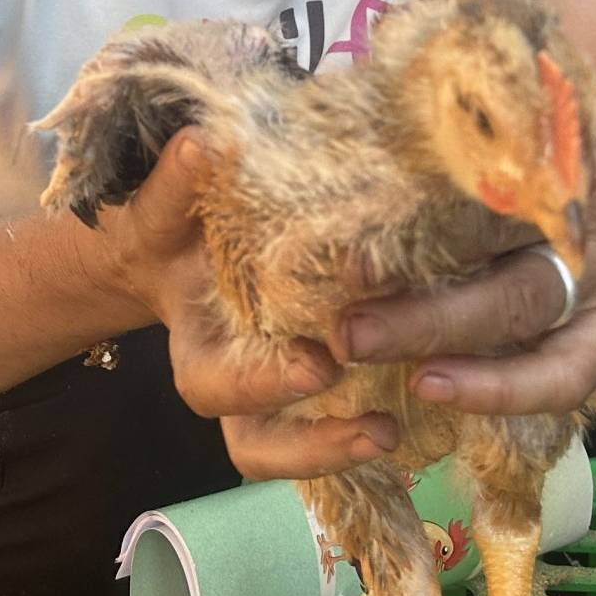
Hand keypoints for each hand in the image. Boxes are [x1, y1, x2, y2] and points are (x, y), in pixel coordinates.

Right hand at [94, 128, 399, 479]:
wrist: (178, 245)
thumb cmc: (174, 225)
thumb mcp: (166, 206)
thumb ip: (176, 187)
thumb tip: (201, 144)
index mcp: (196, 349)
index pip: (213, 389)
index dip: (264, 386)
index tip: (319, 367)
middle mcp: (232, 386)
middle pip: (258, 443)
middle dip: (315, 441)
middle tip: (376, 426)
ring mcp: (273, 393)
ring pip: (296, 450)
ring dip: (344, 449)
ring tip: (395, 435)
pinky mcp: (317, 380)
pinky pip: (338, 418)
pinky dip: (374, 420)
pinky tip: (428, 406)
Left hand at [316, 0, 595, 415]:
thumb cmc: (563, 111)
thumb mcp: (528, 43)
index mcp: (563, 133)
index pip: (511, 152)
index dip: (447, 171)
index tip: (373, 186)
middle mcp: (587, 212)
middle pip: (506, 256)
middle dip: (426, 290)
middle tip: (340, 310)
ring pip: (529, 321)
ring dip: (450, 342)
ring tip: (365, 351)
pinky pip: (565, 373)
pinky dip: (506, 390)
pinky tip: (435, 393)